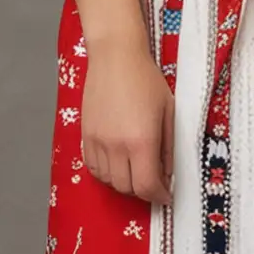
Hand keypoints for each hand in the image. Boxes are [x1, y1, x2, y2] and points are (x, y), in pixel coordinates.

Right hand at [81, 38, 174, 204]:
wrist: (115, 57)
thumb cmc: (146, 79)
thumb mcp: (168, 111)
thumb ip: (168, 146)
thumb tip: (167, 174)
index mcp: (141, 140)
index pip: (147, 185)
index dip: (159, 196)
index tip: (167, 196)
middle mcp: (117, 146)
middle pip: (127, 188)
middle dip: (143, 190)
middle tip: (154, 181)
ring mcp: (98, 142)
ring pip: (109, 181)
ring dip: (124, 182)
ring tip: (136, 168)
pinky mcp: (85, 137)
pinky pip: (94, 168)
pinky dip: (107, 172)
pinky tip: (118, 161)